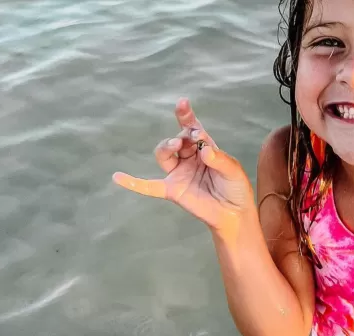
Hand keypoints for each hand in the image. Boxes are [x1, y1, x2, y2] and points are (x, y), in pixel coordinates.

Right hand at [111, 98, 253, 230]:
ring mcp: (179, 173)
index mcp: (205, 148)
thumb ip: (220, 159)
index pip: (193, 128)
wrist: (234, 214)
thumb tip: (204, 148)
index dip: (186, 116)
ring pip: (164, 154)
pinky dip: (133, 182)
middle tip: (191, 138)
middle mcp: (189, 158)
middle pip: (177, 139)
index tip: (182, 103)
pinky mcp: (172, 190)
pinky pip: (149, 186)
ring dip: (166, 147)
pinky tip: (117, 177)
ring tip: (175, 145)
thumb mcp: (233, 170)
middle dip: (181, 135)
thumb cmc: (235, 188)